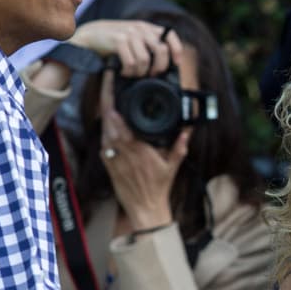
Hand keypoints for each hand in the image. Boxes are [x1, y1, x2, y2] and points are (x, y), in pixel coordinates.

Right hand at [69, 20, 181, 77]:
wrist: (91, 35)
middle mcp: (140, 28)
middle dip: (159, 67)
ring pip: (145, 59)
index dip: (176, 50)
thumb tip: (164, 66)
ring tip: (133, 74)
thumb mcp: (134, 38)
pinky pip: (131, 62)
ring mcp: (130, 34)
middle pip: (161, 50)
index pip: (170, 35)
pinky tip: (124, 72)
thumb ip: (148, 45)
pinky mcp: (118, 41)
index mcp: (147, 28)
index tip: (176, 63)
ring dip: (140, 72)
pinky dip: (129, 72)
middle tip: (151, 75)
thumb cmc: (114, 41)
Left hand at [98, 69, 190, 229]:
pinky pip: (103, 141)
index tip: (114, 90)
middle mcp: (122, 151)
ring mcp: (113, 157)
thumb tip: (187, 131)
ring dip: (105, 113)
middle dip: (107, 101)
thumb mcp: (172, 165)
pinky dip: (104, 128)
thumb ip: (180, 147)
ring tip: (108, 95)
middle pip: (108, 120)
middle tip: (108, 82)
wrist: (144, 207)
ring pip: (104, 129)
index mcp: (137, 149)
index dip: (114, 105)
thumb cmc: (158, 187)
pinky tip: (107, 118)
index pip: (121, 122)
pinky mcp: (108, 163)